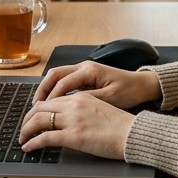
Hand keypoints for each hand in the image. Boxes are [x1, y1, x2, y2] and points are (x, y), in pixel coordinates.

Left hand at [18, 93, 134, 159]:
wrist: (133, 133)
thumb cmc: (121, 126)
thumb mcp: (99, 109)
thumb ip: (82, 110)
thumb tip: (70, 121)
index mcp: (80, 97)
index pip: (51, 100)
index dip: (38, 110)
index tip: (33, 118)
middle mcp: (73, 105)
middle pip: (40, 108)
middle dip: (27, 120)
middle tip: (23, 129)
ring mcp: (72, 120)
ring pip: (38, 121)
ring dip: (26, 131)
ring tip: (22, 139)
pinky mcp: (73, 136)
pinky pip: (44, 138)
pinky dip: (32, 143)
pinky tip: (28, 148)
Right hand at [34, 62, 161, 108]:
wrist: (142, 85)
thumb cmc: (129, 91)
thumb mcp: (110, 99)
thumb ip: (88, 100)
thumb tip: (68, 106)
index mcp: (89, 70)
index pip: (63, 83)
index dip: (51, 98)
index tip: (43, 111)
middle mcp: (84, 67)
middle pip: (55, 75)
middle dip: (43, 90)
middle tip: (35, 107)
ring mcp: (84, 70)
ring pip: (58, 76)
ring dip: (47, 89)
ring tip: (40, 105)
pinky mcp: (86, 75)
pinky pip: (65, 80)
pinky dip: (56, 90)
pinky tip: (53, 103)